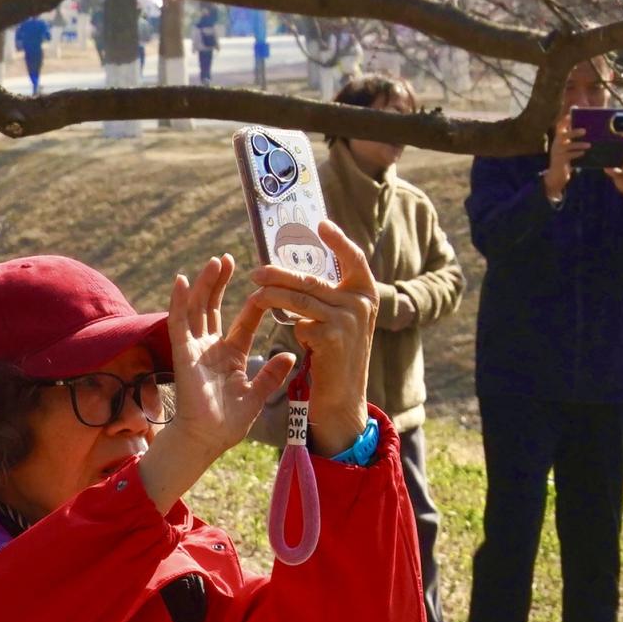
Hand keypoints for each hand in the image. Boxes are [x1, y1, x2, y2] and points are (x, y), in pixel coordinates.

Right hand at [138, 255, 298, 511]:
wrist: (206, 440)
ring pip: (198, 309)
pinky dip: (178, 302)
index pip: (244, 321)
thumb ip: (272, 374)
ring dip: (205, 285)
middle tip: (230, 259)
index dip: (254, 303)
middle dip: (221, 283)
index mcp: (231, 355)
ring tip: (216, 262)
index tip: (267, 282)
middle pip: (215, 307)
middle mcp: (211, 348)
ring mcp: (195, 349)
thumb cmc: (229, 422)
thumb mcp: (258, 395)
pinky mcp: (182, 354)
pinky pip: (179, 324)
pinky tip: (181, 281)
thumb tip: (291, 354)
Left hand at [245, 218, 380, 456]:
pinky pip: (300, 323)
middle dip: (280, 274)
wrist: (343, 397)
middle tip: (256, 272)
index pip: (354, 257)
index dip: (338, 240)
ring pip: (299, 298)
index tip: (320, 224)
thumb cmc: (338, 356)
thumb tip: (302, 268)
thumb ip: (332, 295)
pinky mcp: (331, 337)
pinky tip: (293, 336)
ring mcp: (348, 320)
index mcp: (367, 293)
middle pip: (312, 278)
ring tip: (255, 296)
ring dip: (272, 296)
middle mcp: (361, 303)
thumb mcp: (343, 320)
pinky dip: (292, 327)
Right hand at [544, 111, 589, 202]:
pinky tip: (584, 153)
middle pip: (563, 135)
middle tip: (585, 130)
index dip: (564, 120)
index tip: (571, 114)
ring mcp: (557, 152)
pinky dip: (577, 154)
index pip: (559, 126)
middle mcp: (556, 144)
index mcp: (558, 139)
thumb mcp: (568, 148)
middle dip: (573, 132)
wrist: (556, 175)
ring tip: (589, 145)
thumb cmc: (566, 159)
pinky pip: (569, 156)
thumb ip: (573, 140)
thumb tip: (588, 131)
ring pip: (568, 146)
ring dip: (579, 144)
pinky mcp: (560, 161)